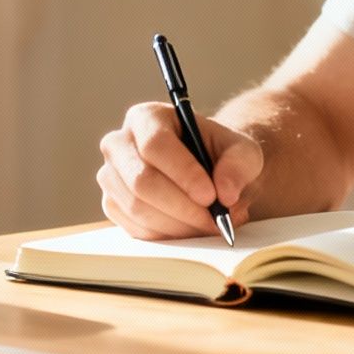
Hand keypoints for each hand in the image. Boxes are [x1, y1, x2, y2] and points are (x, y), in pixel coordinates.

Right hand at [97, 102, 263, 238]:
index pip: (155, 144)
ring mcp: (111, 176)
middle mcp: (119, 144)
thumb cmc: (222, 155)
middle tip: (213, 220)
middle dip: (181, 206)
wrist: (209, 173)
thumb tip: (225, 193)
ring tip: (210, 225)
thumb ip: (239, 165)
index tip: (211, 196)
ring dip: (178, 225)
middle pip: (141, 180)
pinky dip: (167, 235)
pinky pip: (134, 227)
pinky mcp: (112, 205)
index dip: (183, 173)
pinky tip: (191, 229)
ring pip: (137, 208)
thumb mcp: (243, 151)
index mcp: (147, 118)